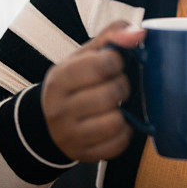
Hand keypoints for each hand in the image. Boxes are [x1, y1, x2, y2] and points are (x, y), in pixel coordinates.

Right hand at [41, 20, 144, 161]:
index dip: (117, 61)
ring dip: (124, 112)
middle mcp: (60, 109)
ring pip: (115, 122)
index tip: (114, 64)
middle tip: (117, 85)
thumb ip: (113, 36)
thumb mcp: (85, 54)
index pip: (103, 64)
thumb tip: (139, 33)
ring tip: (116, 105)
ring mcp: (70, 136)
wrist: (47, 121)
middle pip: (112, 94)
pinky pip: (118, 145)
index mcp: (60, 78)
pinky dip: (124, 133)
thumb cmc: (75, 81)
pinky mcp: (84, 155)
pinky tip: (117, 123)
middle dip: (122, 86)